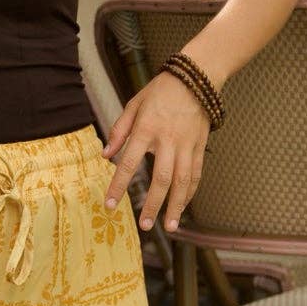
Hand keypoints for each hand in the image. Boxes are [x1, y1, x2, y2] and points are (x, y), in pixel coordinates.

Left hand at [101, 71, 211, 231]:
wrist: (196, 78)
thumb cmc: (160, 91)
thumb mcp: (134, 104)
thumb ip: (119, 131)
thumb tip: (106, 156)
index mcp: (147, 129)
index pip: (130, 162)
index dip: (119, 185)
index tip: (111, 205)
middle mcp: (168, 140)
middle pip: (162, 178)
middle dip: (153, 205)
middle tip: (145, 225)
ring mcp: (187, 145)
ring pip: (183, 181)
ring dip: (176, 206)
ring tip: (169, 226)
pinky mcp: (200, 147)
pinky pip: (196, 174)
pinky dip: (189, 193)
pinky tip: (182, 207)